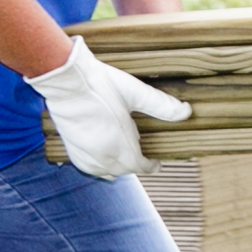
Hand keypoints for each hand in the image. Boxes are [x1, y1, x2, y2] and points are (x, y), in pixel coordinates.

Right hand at [25, 39, 190, 180]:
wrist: (66, 80)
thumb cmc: (100, 84)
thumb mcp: (135, 93)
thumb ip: (161, 105)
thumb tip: (186, 111)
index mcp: (119, 143)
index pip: (138, 166)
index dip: (150, 166)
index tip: (156, 163)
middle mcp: (100, 153)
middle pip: (122, 170)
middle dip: (135, 166)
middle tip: (143, 158)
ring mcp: (83, 151)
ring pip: (103, 171)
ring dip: (116, 168)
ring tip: (124, 159)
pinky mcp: (70, 146)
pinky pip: (86, 166)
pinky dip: (97, 167)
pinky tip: (101, 160)